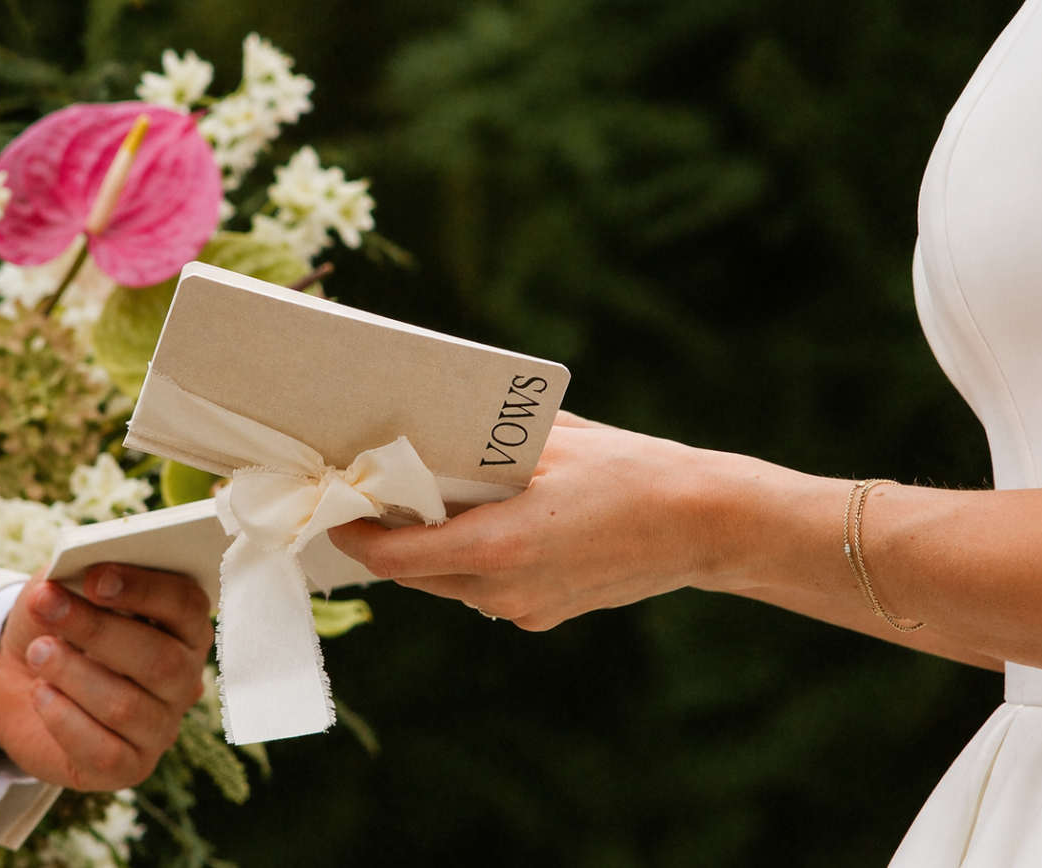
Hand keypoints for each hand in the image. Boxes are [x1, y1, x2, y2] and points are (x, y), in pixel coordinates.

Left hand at [0, 564, 213, 789]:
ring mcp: (160, 727)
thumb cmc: (58, 625)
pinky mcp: (129, 767)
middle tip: (45, 605)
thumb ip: (78, 573)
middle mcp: (183, 679)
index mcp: (183, 627)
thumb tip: (74, 571)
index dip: (144, 589)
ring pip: (127, 706)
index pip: (187, 606)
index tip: (93, 578)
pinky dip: (64, 718)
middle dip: (97, 629)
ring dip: (73, 672)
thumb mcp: (66, 587)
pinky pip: (104, 750)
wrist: (21, 680)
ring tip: (37, 652)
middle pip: (159, 659)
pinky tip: (40, 694)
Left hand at [329, 414, 780, 629]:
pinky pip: (484, 592)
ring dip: (429, 551)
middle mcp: (503, 592)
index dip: (355, 534)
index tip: (337, 506)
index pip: (393, 556)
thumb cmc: (630, 469)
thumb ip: (484, 442)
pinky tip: (489, 524)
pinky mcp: (543, 617)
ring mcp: (524, 611)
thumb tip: (429, 424)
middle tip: (369, 496)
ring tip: (425, 505)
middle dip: (387, 539)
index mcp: (497, 548)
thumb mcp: (551, 441)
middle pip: (414, 574)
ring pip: (447, 585)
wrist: (704, 524)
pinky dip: (471, 562)